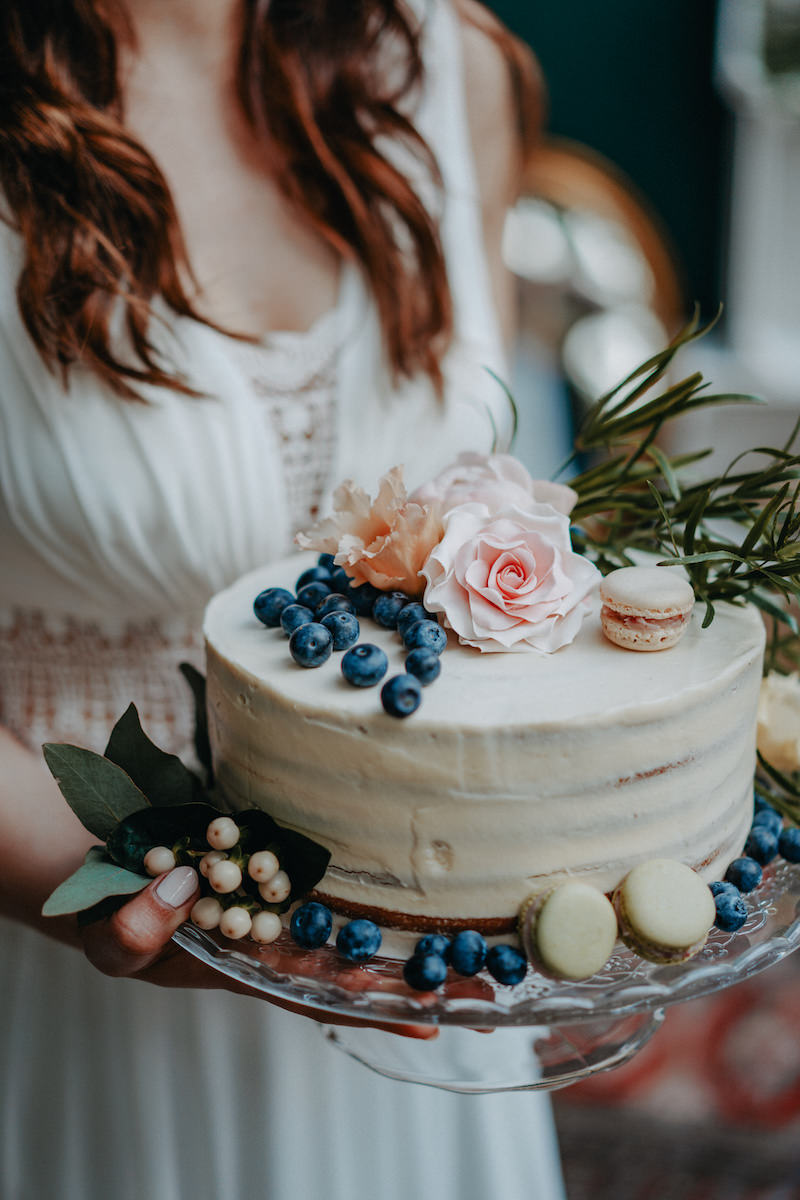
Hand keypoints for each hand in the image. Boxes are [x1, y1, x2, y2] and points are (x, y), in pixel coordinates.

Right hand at [81, 866, 436, 1038]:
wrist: (101, 868)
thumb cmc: (106, 918)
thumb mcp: (110, 937)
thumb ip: (136, 929)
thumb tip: (181, 890)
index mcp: (245, 967)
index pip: (316, 995)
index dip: (371, 1009)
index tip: (431, 1018)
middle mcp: (273, 934)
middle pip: (350, 958)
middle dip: (408, 971)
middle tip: (481, 975)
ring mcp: (278, 892)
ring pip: (347, 911)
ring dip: (399, 921)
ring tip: (467, 923)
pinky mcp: (274, 849)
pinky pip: (325, 861)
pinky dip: (361, 865)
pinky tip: (407, 854)